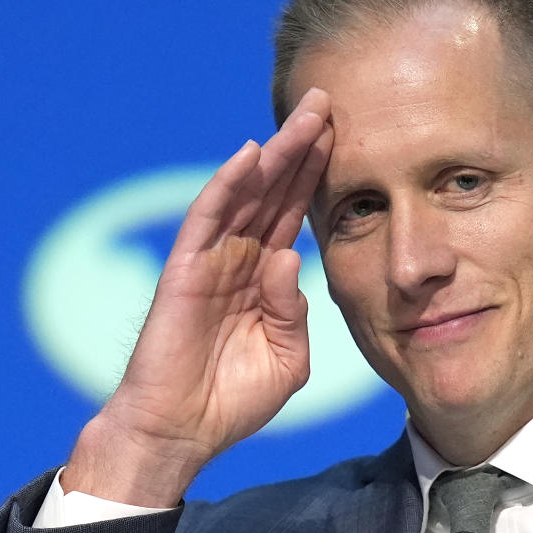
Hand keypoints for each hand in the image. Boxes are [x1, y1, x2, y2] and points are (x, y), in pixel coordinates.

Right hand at [62, 89, 333, 505]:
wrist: (184, 432)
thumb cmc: (234, 400)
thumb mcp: (288, 358)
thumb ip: (294, 310)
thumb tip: (292, 259)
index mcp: (266, 274)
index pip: (295, 212)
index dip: (318, 174)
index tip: (347, 135)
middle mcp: (241, 257)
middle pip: (276, 190)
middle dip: (303, 146)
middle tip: (328, 100)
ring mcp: (212, 259)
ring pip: (247, 193)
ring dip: (276, 152)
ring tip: (306, 114)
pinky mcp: (186, 270)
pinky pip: (208, 219)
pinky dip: (228, 186)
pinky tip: (251, 155)